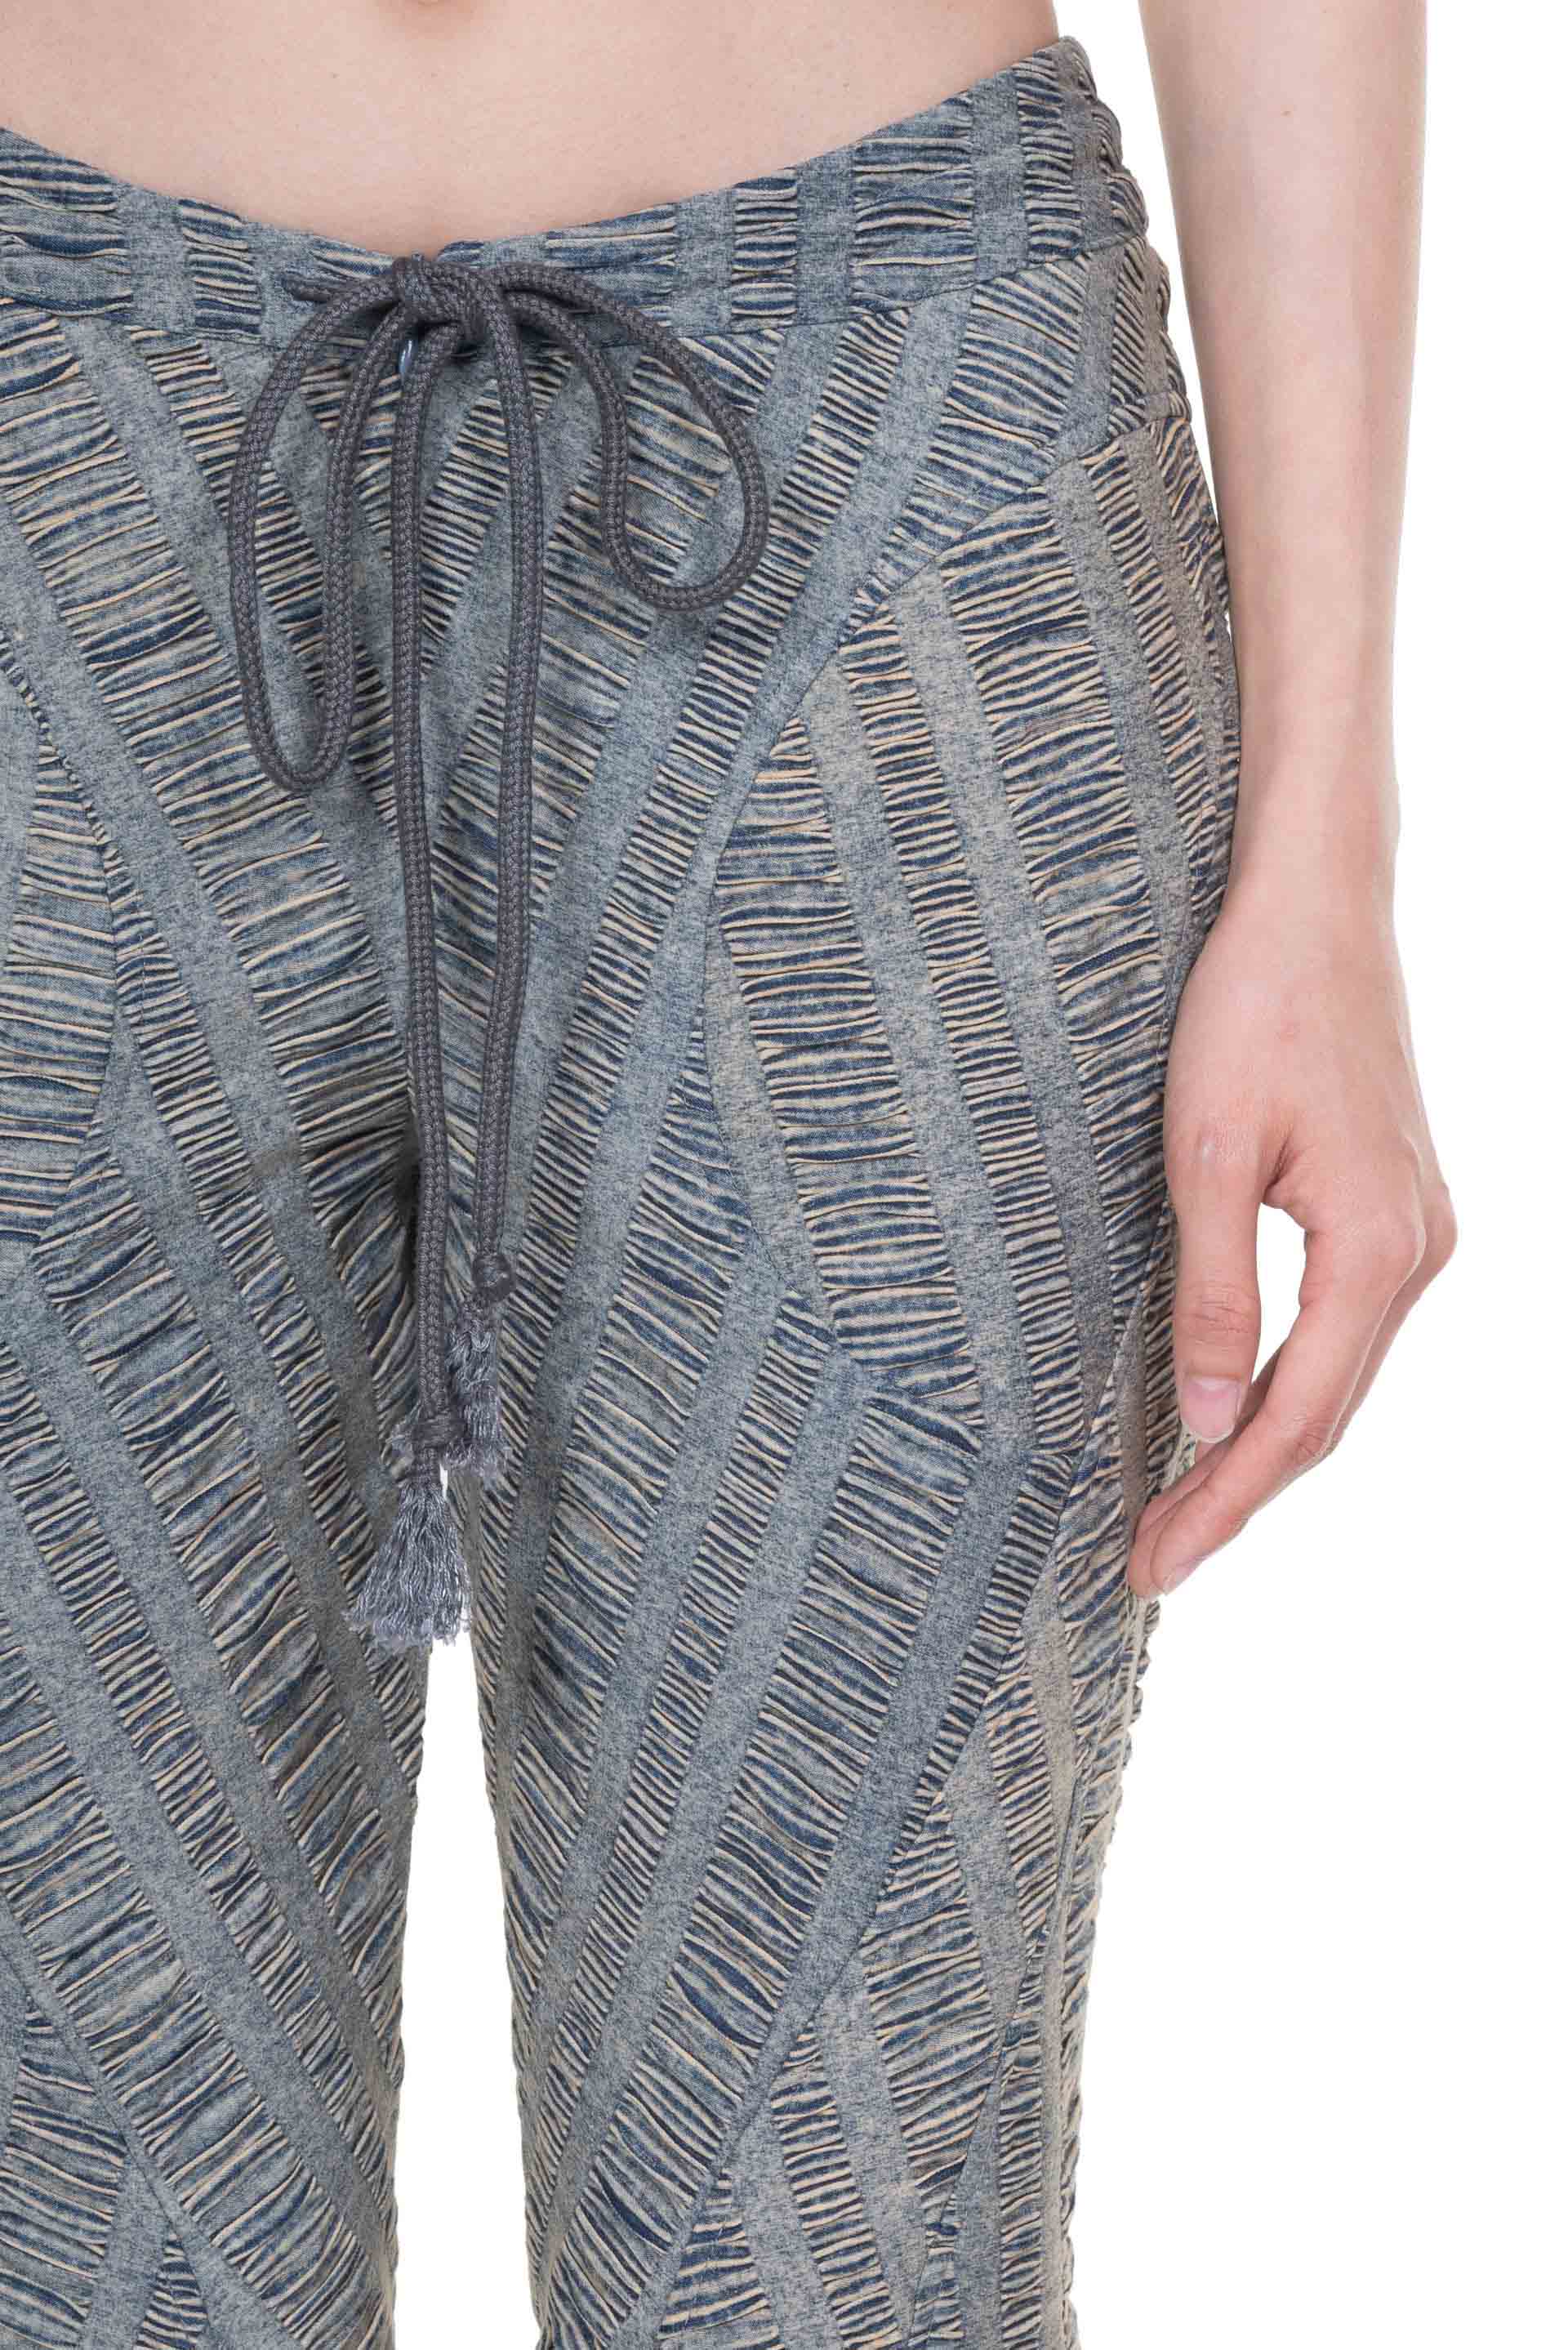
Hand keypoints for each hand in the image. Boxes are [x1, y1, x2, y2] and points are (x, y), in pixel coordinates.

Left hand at [1128, 841, 1455, 1597]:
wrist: (1314, 906)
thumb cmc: (1253, 1009)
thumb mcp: (1207, 1155)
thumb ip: (1211, 1292)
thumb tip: (1201, 1417)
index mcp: (1376, 1248)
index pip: (1295, 1417)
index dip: (1225, 1498)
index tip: (1156, 1562)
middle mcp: (1419, 1252)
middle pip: (1325, 1413)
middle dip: (1236, 1491)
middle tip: (1152, 1558)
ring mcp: (1418, 1231)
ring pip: (1339, 1377)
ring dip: (1261, 1445)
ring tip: (1180, 1507)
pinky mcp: (1398, 1208)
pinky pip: (1343, 1330)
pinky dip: (1287, 1384)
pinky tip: (1230, 1409)